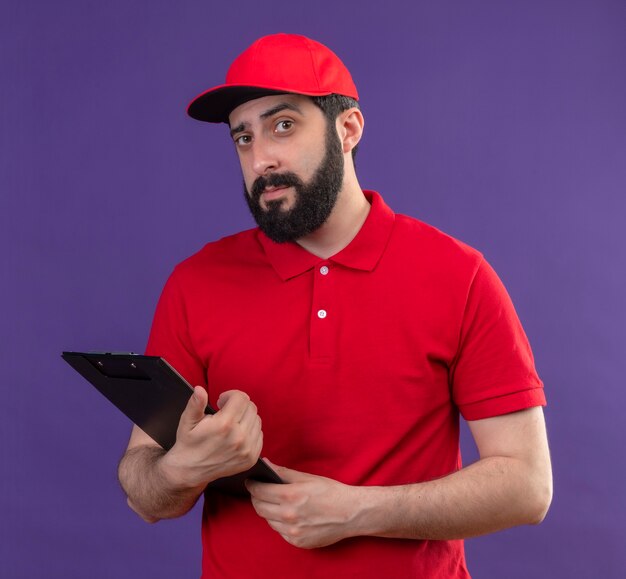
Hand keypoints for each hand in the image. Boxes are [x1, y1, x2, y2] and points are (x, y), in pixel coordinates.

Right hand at [160, 387, 262, 487]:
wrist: (190, 471)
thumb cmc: (188, 443)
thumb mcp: (187, 421)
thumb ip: (195, 404)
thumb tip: (200, 389)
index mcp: (224, 425)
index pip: (241, 398)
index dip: (230, 395)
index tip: (221, 401)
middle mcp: (239, 437)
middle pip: (251, 407)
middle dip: (239, 404)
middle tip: (226, 411)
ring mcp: (247, 449)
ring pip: (257, 420)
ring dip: (246, 417)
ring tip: (231, 423)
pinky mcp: (251, 458)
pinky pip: (259, 434)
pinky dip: (251, 430)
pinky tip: (237, 433)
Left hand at [246, 461, 363, 548]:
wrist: (350, 513)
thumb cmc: (330, 492)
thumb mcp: (306, 478)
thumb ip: (283, 472)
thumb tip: (265, 464)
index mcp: (290, 496)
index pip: (259, 491)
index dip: (252, 485)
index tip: (250, 481)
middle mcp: (288, 515)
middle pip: (259, 507)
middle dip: (257, 498)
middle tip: (260, 491)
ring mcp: (292, 531)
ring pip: (268, 520)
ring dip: (268, 511)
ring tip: (275, 503)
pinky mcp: (297, 541)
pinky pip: (280, 531)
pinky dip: (280, 523)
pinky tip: (288, 515)